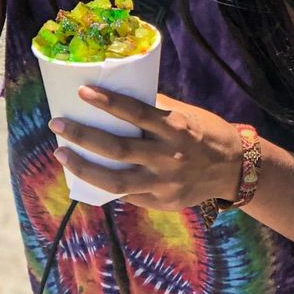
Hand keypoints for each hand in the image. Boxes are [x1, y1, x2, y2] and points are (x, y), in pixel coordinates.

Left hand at [50, 89, 242, 210]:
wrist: (235, 169)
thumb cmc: (207, 134)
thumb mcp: (187, 115)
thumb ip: (156, 110)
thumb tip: (118, 96)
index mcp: (178, 128)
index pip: (137, 113)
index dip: (108, 102)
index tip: (82, 92)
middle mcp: (170, 157)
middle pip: (118, 149)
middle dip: (83, 135)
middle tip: (57, 123)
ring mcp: (166, 183)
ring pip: (115, 180)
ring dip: (83, 167)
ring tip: (61, 153)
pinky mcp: (163, 202)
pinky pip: (127, 195)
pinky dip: (105, 184)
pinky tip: (87, 174)